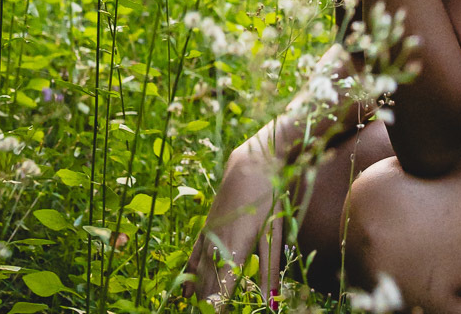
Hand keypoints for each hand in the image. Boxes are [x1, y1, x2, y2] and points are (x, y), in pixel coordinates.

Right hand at [182, 126, 284, 306]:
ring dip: (198, 297)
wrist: (251, 162)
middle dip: (206, 306)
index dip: (215, 310)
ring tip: (194, 310)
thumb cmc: (268, 196)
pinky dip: (190, 277)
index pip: (219, 294)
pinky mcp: (206, 228)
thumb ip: (270, 270)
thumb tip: (272, 304)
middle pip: (207, 288)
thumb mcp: (274, 232)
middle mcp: (216, 247)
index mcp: (234, 251)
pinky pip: (194, 258)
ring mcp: (208, 237)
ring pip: (200, 275)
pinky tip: (186, 293)